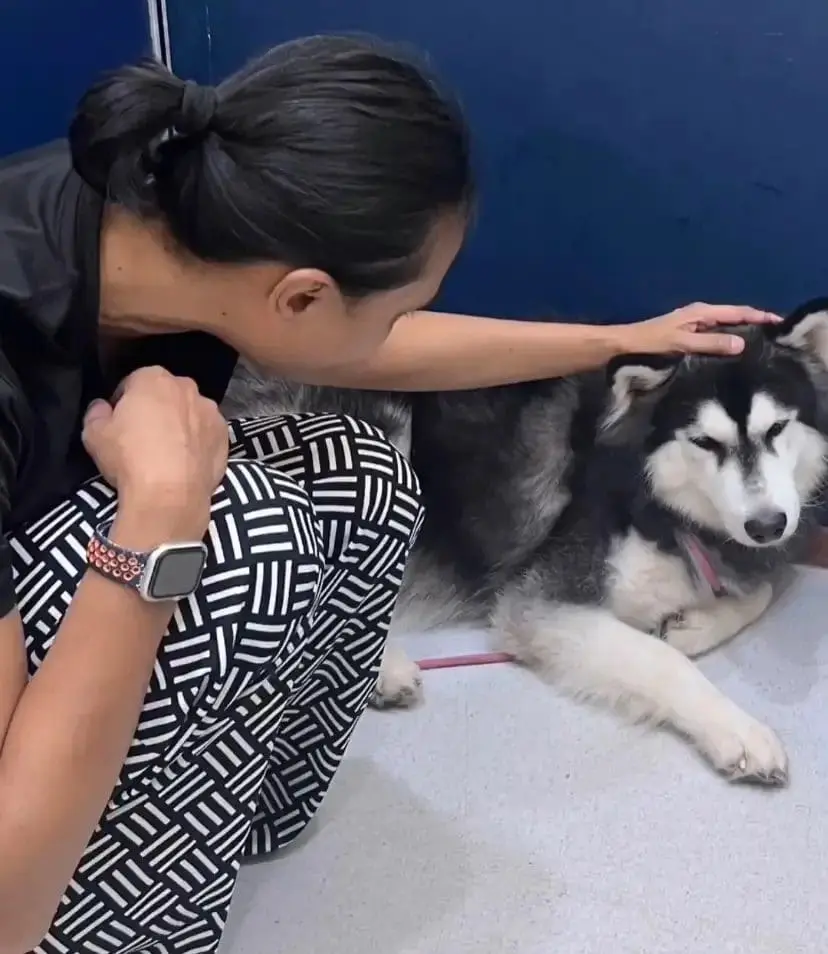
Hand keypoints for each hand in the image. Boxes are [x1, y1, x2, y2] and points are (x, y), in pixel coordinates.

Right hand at [82, 367, 228, 536]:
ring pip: (190, 414)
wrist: (169, 493)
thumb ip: (96, 413)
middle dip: (156, 410)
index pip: (133, 383)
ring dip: (180, 425)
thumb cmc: (129, 457)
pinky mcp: (225, 437)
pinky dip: (198, 443)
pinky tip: (186, 463)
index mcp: (153, 378)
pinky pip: (207, 435)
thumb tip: (101, 407)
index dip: (123, 403)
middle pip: (166, 395)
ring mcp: (211, 412)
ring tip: (167, 453)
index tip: (119, 423)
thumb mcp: (94, 434)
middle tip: (143, 437)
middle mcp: (187, 388)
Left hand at [620, 303, 781, 355]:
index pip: (738, 312)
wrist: (624, 345)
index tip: (780, 323)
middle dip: (755, 324)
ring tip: (760, 346)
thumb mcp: (682, 344)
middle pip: (734, 317)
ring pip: (725, 326)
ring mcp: (693, 325)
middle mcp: (700, 315)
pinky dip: (727, 341)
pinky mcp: (688, 336)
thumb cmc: (650, 342)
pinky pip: (715, 336)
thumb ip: (710, 343)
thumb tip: (741, 342)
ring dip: (742, 333)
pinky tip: (732, 353)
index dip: (760, 316)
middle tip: (776, 337)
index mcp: (701, 312)